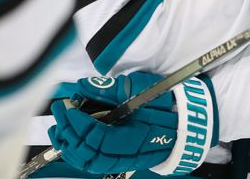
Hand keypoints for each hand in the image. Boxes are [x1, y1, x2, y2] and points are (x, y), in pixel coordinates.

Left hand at [48, 72, 216, 174]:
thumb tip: (82, 87)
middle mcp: (132, 153)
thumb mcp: (142, 86)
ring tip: (59, 127)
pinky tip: (69, 139)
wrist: (190, 117)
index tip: (66, 106)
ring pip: (90, 163)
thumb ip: (110, 88)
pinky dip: (79, 152)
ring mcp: (128, 159)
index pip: (99, 138)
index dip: (78, 123)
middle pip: (91, 154)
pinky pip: (96, 162)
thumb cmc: (169, 100)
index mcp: (139, 136)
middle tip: (60, 111)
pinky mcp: (124, 159)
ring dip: (70, 147)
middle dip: (70, 133)